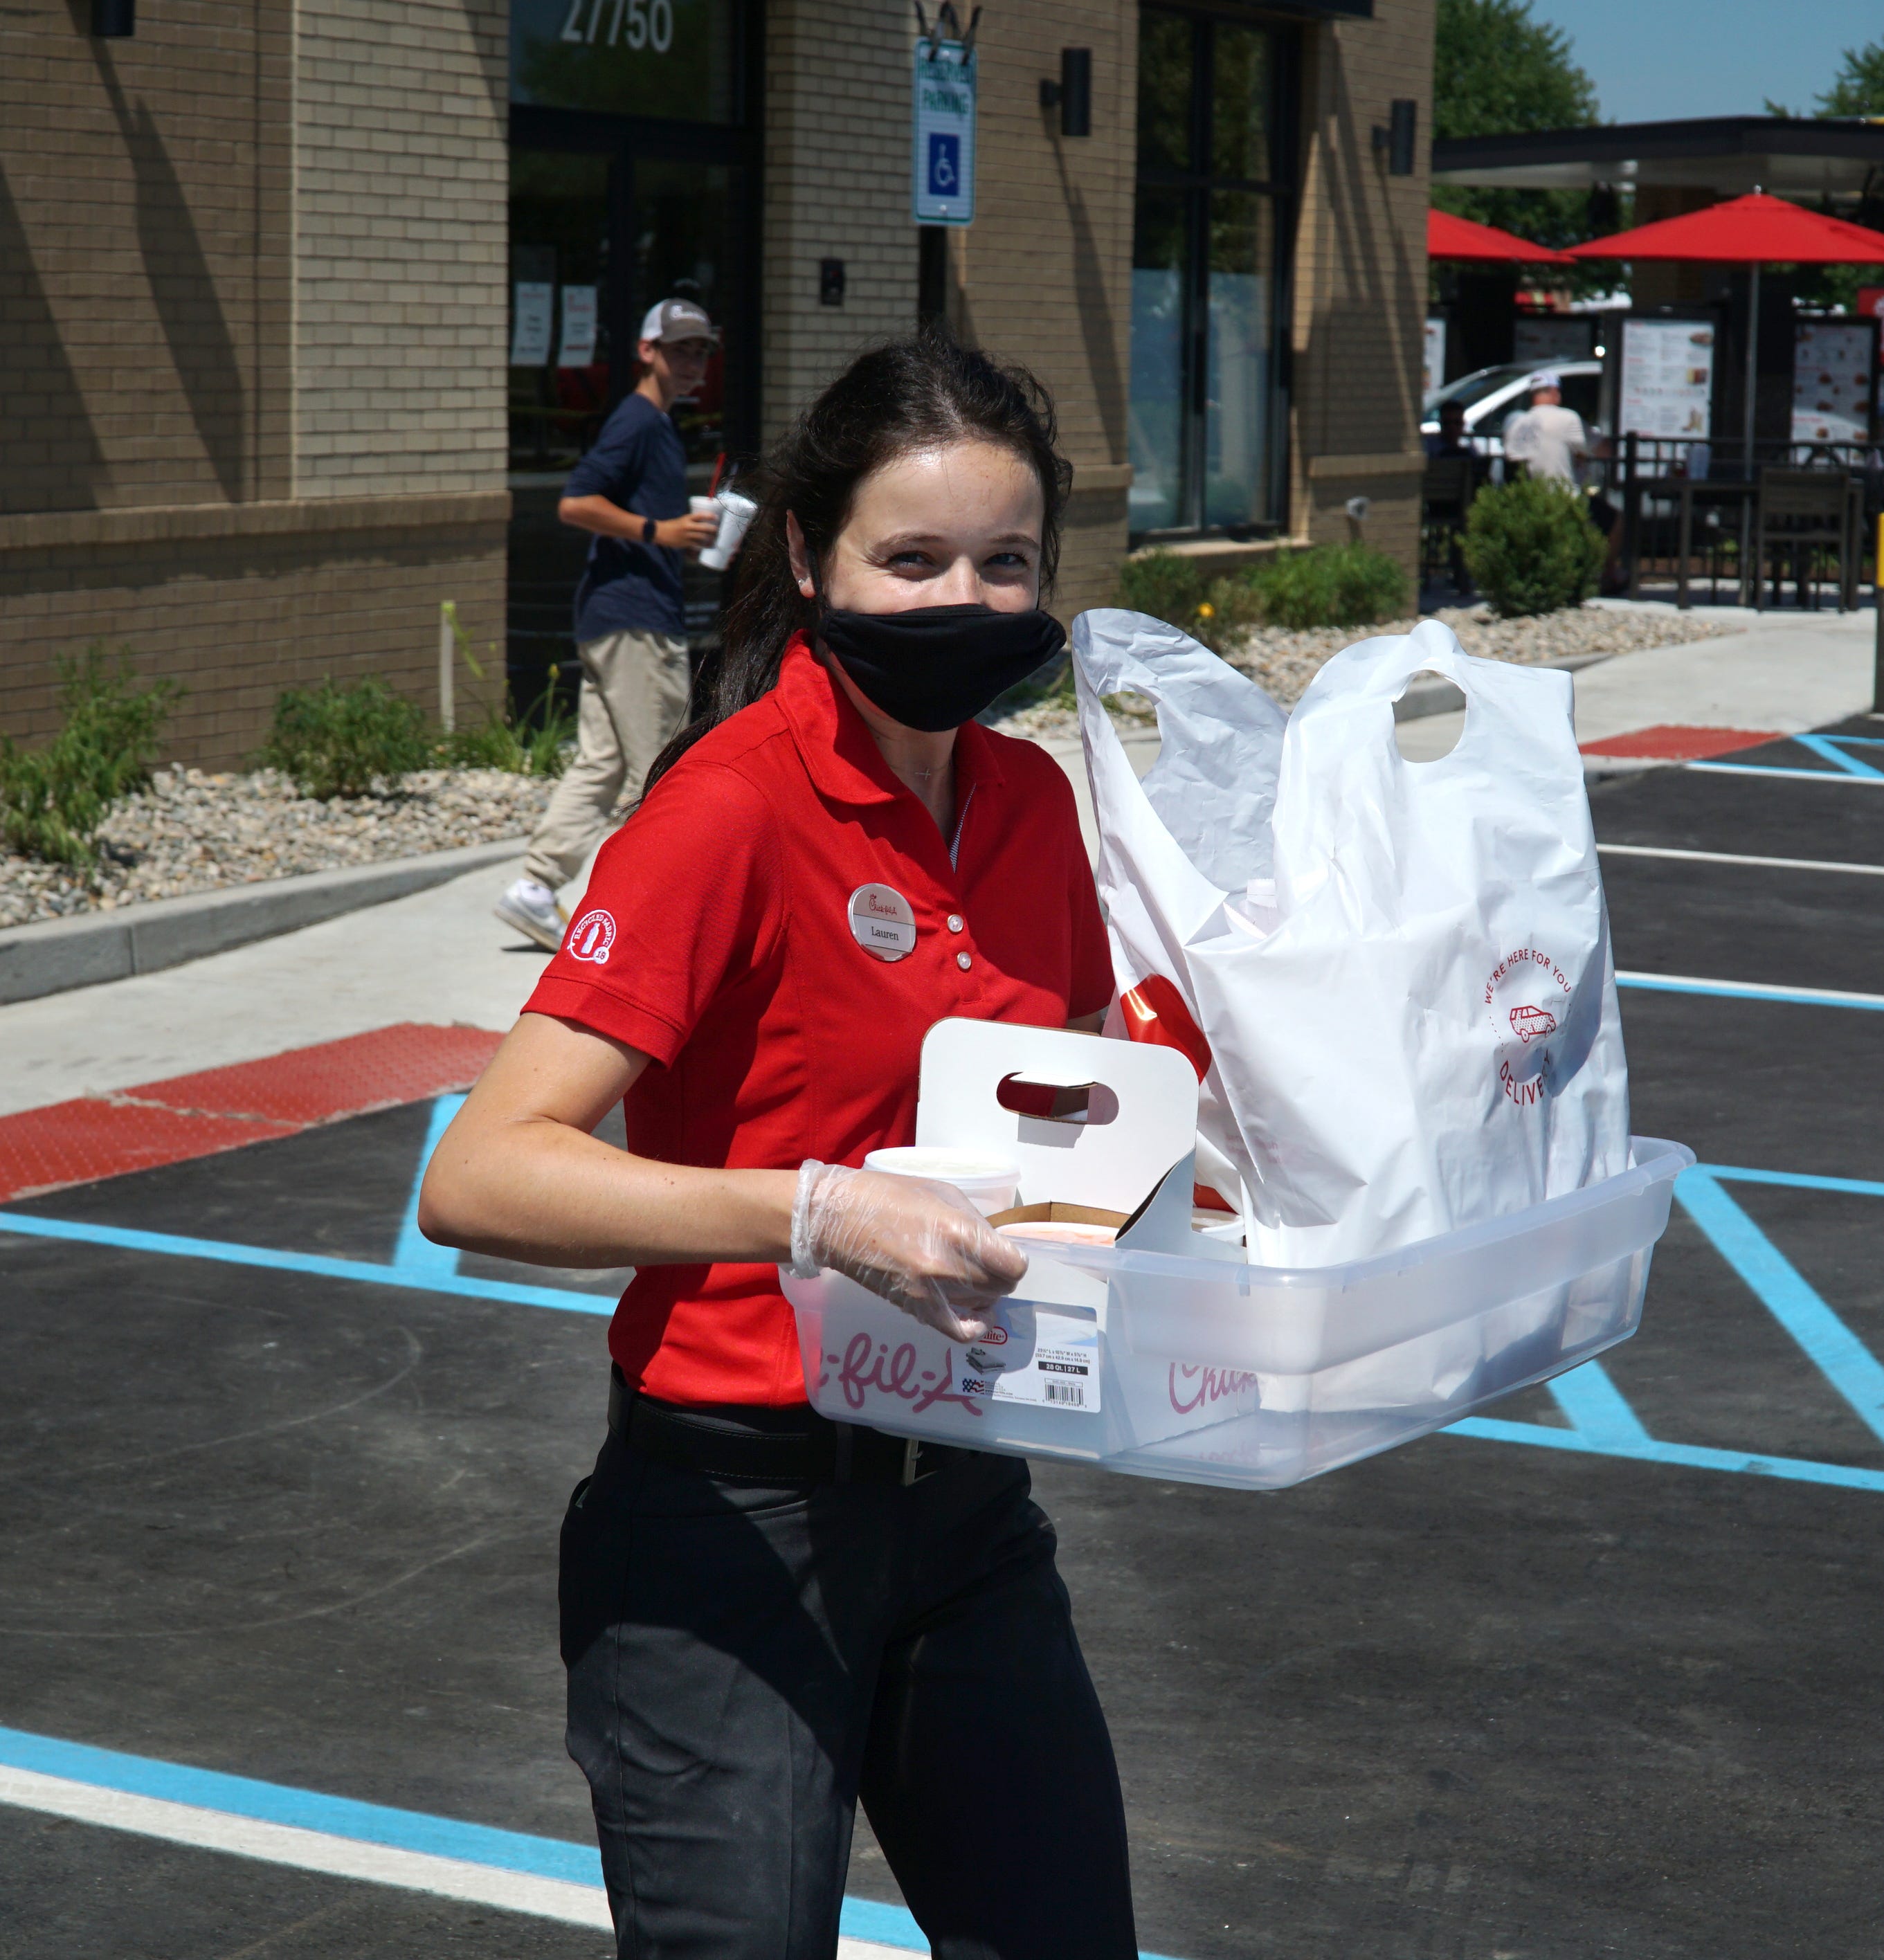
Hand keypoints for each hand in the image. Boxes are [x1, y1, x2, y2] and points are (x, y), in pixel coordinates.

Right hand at [656, 510, 719, 554]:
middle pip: (704, 527)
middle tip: (717, 530)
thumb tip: (702, 524)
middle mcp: (688, 526)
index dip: (709, 516)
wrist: (660, 532)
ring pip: (702, 537)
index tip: (716, 517)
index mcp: (687, 518)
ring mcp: (687, 535)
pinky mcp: (686, 543)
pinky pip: (697, 544)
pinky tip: (708, 546)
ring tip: (714, 539)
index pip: (700, 515)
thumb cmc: (671, 526)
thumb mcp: (681, 520)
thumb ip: (691, 521)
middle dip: (713, 529)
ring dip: (710, 538)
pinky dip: (704, 545)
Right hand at [789, 1162, 1027, 1341]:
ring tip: (974, 1278)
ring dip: (987, 1292)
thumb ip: (973, 1222)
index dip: (1014, 1259)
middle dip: (1001, 1274)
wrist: (836, 1218)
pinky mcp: (915, 1309)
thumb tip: (995, 1245)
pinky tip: (976, 1313)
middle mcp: (948, 1266)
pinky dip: (975, 1326)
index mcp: (957, 1231)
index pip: (1013, 1265)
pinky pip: (960, 1331)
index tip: (1005, 1252)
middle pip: (1002, 1286)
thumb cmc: (887, 1195)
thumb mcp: (941, 1193)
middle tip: (988, 1262)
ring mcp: (931, 1292)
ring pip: (985, 1304)